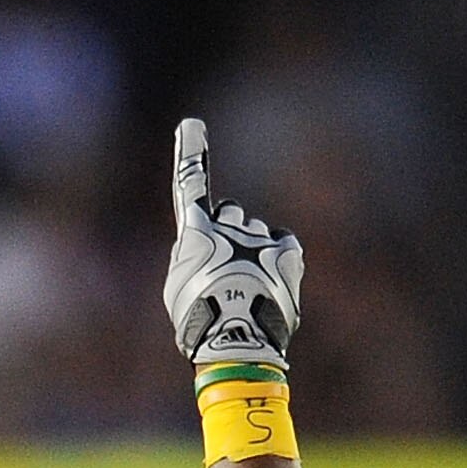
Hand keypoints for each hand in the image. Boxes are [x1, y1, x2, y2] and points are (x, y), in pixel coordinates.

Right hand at [163, 118, 301, 367]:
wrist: (237, 342)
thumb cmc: (200, 323)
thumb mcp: (180, 291)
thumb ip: (191, 260)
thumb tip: (207, 249)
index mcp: (195, 234)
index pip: (190, 185)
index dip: (190, 153)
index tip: (191, 125)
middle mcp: (229, 226)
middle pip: (230, 212)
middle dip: (230, 231)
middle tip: (228, 268)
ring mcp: (260, 236)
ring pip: (257, 233)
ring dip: (254, 253)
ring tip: (249, 290)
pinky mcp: (287, 251)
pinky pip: (283, 245)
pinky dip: (278, 261)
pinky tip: (270, 286)